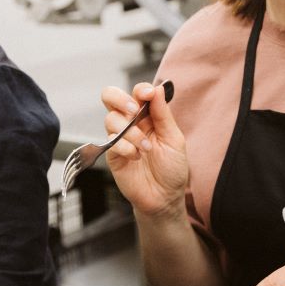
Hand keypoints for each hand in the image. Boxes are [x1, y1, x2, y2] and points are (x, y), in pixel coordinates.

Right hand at [100, 82, 189, 217]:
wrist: (164, 197)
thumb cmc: (172, 168)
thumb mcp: (174, 139)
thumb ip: (163, 114)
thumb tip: (156, 89)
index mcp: (148, 116)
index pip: (137, 92)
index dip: (140, 89)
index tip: (148, 93)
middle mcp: (131, 123)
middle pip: (110, 97)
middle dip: (120, 99)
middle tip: (133, 112)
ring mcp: (120, 138)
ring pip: (111, 119)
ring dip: (131, 132)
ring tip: (145, 148)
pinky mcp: (112, 154)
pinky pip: (111, 142)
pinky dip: (125, 148)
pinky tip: (136, 157)